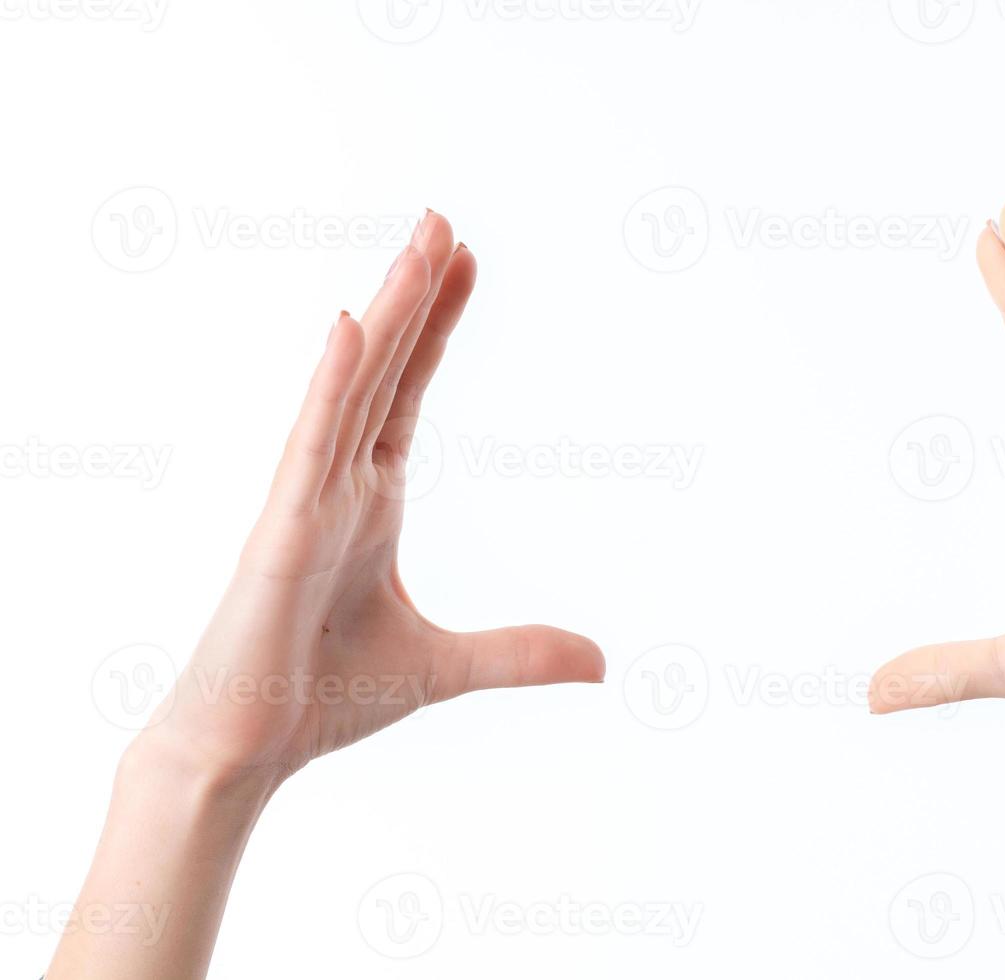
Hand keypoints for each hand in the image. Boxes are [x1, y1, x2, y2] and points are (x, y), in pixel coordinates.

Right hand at [137, 210, 603, 784]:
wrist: (250, 750)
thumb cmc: (324, 698)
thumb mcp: (448, 666)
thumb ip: (521, 654)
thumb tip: (603, 664)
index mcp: (369, 500)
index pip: (409, 392)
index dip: (436, 327)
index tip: (467, 263)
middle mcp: (337, 484)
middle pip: (384, 370)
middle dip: (415, 294)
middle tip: (444, 219)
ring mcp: (307, 500)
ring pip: (354, 388)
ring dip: (387, 314)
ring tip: (420, 241)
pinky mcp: (282, 532)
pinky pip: (310, 445)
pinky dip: (332, 386)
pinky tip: (354, 325)